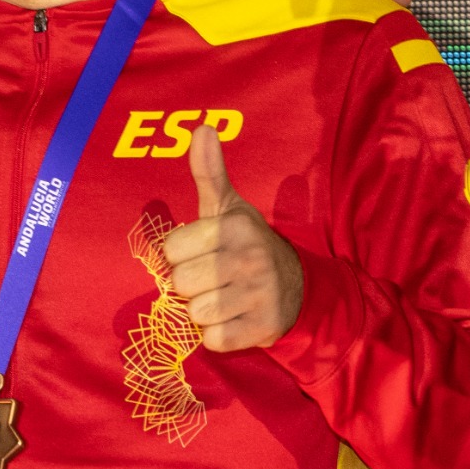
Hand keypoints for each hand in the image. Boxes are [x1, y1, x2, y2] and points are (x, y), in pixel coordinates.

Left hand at [161, 126, 303, 351]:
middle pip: (180, 284)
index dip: (181, 256)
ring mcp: (259, 296)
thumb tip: (201, 127)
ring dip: (203, 310)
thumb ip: (209, 172)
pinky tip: (234, 319)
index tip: (203, 253)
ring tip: (225, 297)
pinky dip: (218, 335)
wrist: (298, 289)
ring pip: (195, 313)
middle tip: (214, 278)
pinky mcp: (262, 330)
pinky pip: (212, 340)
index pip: (171, 251)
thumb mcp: (228, 207)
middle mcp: (249, 259)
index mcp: (235, 227)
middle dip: (191, 284)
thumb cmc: (247, 245)